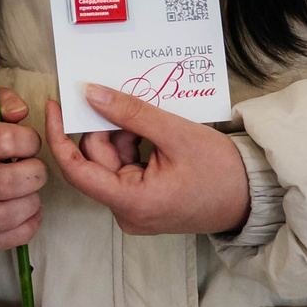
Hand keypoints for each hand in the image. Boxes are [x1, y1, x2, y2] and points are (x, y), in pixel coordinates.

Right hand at [0, 88, 44, 249]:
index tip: (30, 143)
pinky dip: (26, 228)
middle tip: (36, 168)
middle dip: (35, 174)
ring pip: (5, 215)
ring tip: (31, 190)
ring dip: (32, 202)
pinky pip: (3, 239)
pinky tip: (29, 211)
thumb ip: (2, 99)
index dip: (30, 141)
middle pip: (7, 183)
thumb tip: (22, 113)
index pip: (4, 141)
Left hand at [46, 86, 248, 237]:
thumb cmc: (220, 171)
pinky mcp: (143, 203)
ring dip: (122, 135)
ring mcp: (135, 210)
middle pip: (95, 162)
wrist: (252, 196)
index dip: (59, 136)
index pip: (76, 170)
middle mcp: (127, 213)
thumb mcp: (174, 134)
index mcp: (131, 202)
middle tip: (123, 98)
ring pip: (110, 163)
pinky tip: (151, 131)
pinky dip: (132, 146)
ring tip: (149, 118)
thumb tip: (91, 94)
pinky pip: (125, 169)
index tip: (54, 105)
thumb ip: (130, 113)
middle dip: (105, 128)